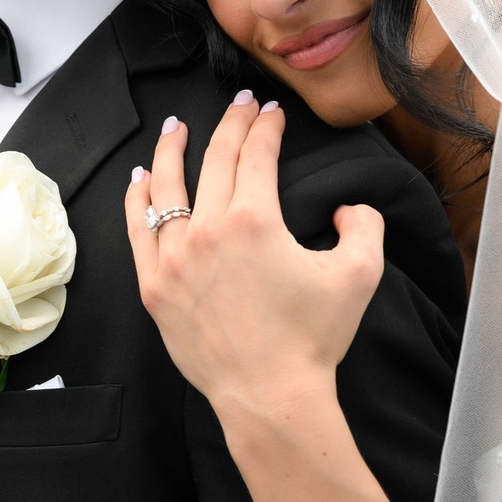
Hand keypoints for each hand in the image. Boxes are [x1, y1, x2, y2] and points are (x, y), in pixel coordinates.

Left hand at [122, 91, 385, 417]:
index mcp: (254, 220)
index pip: (257, 153)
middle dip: (230, 125)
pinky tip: (142, 178)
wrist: (271, 396)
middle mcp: (207, 230)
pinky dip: (138, 199)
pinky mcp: (154, 286)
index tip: (271, 112)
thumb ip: (363, 224)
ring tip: (177, 126)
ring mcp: (173, 258)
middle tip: (239, 105)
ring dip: (172, 149)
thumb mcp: (360, 273)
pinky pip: (137, 230)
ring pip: (166, 187)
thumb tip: (345, 206)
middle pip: (214, 160)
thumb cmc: (314, 338)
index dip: (266, 126)